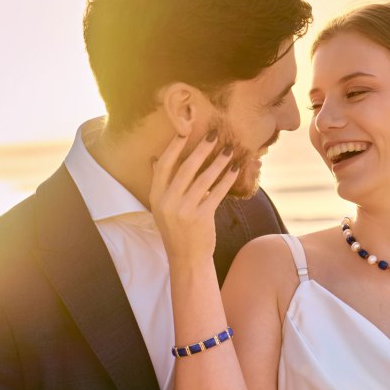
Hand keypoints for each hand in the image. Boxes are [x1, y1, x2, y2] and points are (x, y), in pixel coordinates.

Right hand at [149, 129, 237, 263]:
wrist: (187, 258)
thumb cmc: (176, 230)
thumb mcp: (162, 208)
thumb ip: (161, 184)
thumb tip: (155, 157)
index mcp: (156, 197)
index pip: (164, 165)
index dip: (174, 147)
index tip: (186, 130)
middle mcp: (168, 202)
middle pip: (186, 168)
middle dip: (202, 148)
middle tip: (214, 133)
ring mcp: (184, 211)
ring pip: (204, 179)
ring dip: (218, 162)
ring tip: (229, 149)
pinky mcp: (201, 218)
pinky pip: (217, 193)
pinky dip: (227, 179)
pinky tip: (235, 169)